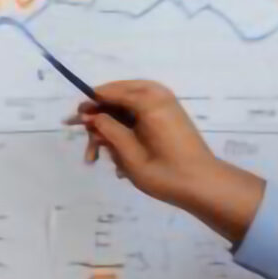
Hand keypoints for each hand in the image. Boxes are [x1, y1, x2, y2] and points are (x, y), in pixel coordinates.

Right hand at [73, 82, 264, 242]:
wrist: (204, 186)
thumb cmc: (165, 173)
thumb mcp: (129, 155)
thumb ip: (108, 130)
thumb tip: (90, 115)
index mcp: (149, 102)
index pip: (111, 92)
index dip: (90, 104)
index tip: (73, 120)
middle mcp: (158, 96)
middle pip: (118, 97)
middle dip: (100, 120)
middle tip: (87, 142)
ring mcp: (166, 106)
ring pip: (127, 109)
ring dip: (112, 131)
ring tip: (99, 159)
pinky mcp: (169, 117)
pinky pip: (139, 117)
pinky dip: (126, 133)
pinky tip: (119, 161)